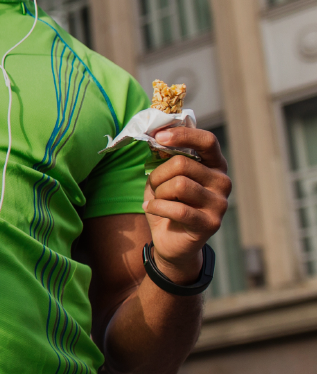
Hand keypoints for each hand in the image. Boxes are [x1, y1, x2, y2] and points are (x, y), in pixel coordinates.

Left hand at [143, 126, 231, 282]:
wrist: (171, 241)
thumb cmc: (168, 203)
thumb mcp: (164, 176)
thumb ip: (165, 157)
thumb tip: (157, 133)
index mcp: (215, 165)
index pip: (207, 141)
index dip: (182, 135)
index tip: (158, 137)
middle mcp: (223, 182)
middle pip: (183, 163)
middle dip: (158, 174)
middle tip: (154, 186)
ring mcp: (220, 203)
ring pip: (178, 184)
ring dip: (158, 192)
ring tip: (157, 199)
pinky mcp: (211, 223)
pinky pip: (177, 208)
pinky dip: (157, 206)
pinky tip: (151, 208)